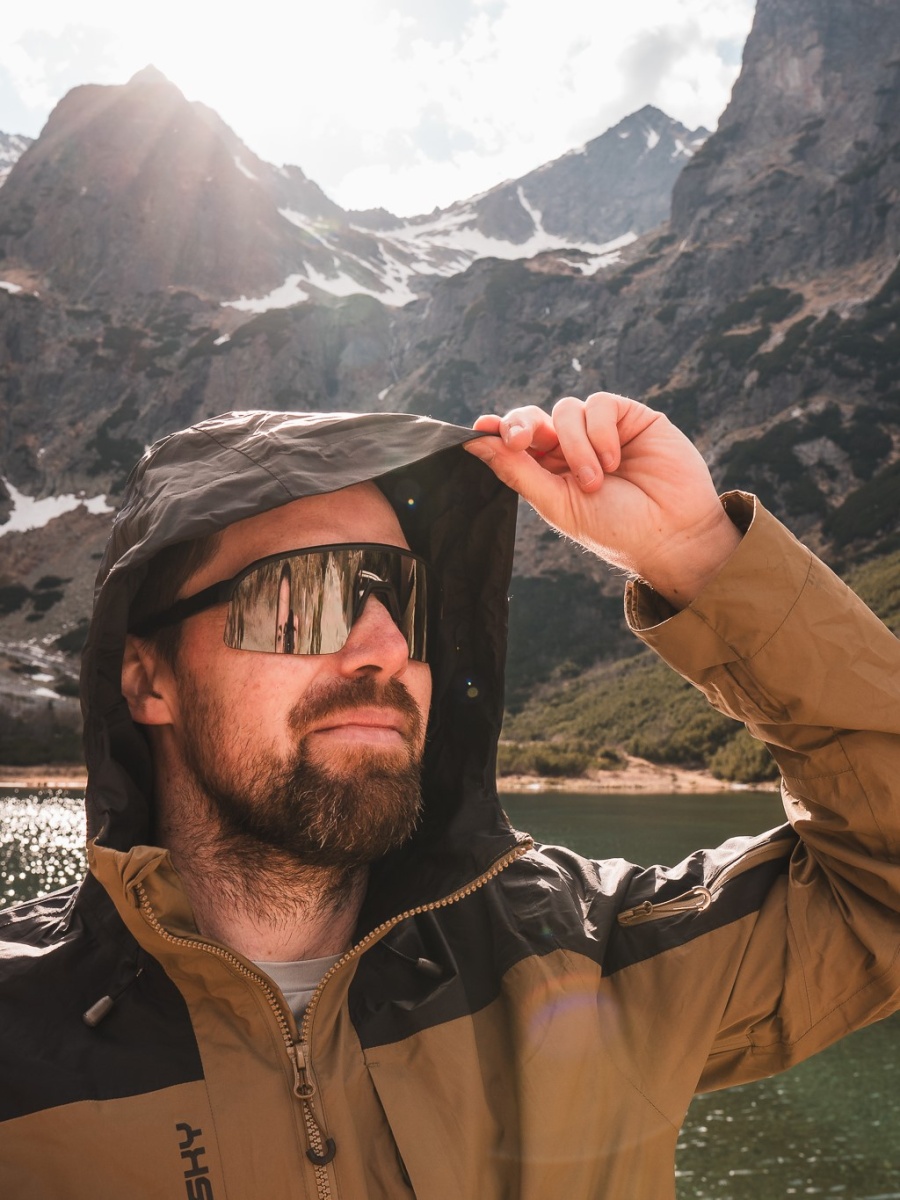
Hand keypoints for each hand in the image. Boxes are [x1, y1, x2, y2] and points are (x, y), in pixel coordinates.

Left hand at [463, 392, 741, 607]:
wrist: (671, 535)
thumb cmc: (615, 529)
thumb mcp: (558, 504)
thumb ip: (518, 471)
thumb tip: (475, 441)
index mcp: (550, 472)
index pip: (517, 442)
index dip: (498, 431)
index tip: (480, 429)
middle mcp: (573, 448)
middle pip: (535, 418)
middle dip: (523, 425)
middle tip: (521, 440)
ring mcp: (602, 431)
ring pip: (566, 410)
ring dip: (575, 446)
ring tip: (596, 481)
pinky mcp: (631, 417)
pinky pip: (600, 405)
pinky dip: (601, 433)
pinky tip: (614, 461)